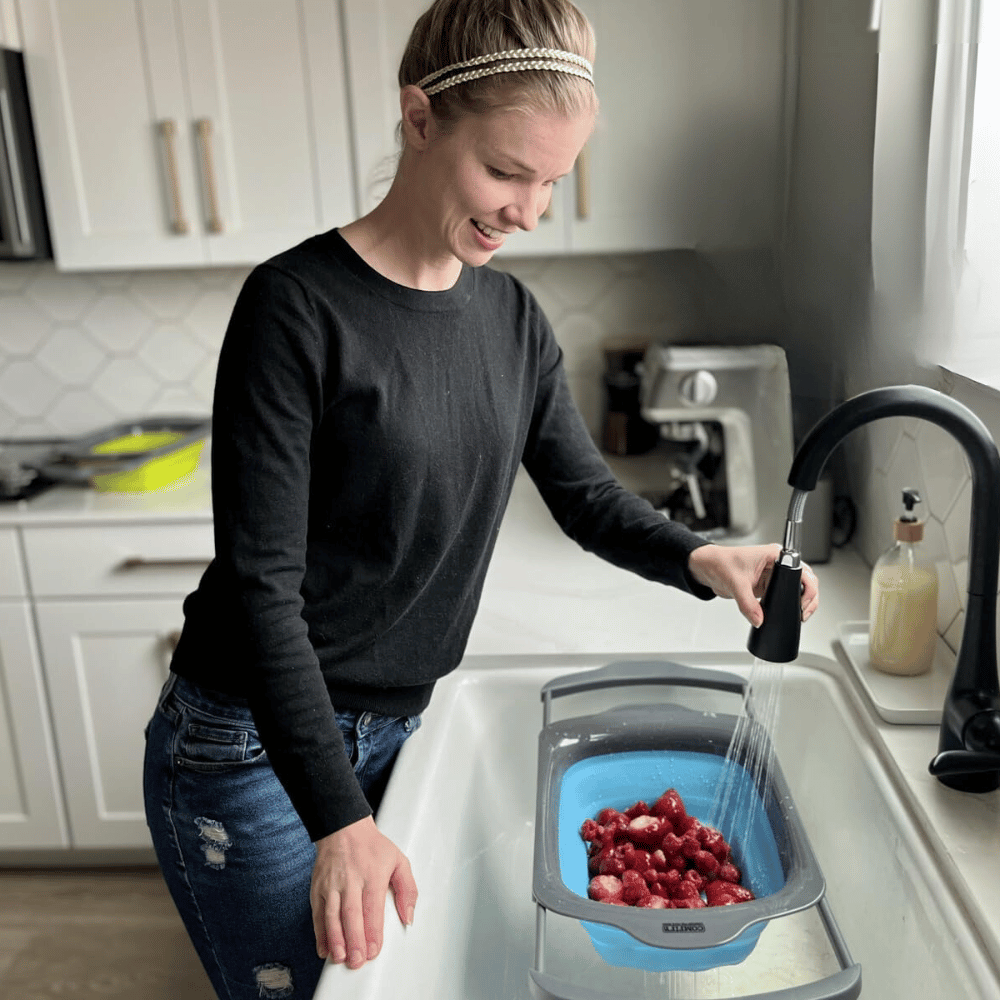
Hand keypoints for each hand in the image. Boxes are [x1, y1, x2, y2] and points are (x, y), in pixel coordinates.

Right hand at [310, 815, 416, 969]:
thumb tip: (409, 916)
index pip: (372, 907)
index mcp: (373, 875)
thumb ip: (408, 889)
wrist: (343, 827)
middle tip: (356, 961)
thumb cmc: (372, 847)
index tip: (373, 950)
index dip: (372, 931)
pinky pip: (318, 913)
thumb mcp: (399, 861)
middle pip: (351, 914)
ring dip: (335, 939)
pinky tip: (324, 948)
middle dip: (354, 940)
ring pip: (332, 915)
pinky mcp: (318, 888)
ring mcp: (331, 885)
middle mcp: (350, 880)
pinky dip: (320, 932)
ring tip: (340, 958)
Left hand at [687, 543, 818, 627]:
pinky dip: (788, 605)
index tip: (803, 603)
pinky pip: (784, 596)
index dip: (807, 588)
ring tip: (799, 615)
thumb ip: (747, 604)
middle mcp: (777, 564)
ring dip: (800, 602)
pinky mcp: (768, 586)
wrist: (706, 567)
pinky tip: (788, 613)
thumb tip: (759, 619)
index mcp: (774, 555)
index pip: (802, 570)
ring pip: (797, 589)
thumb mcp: (735, 583)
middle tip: (803, 613)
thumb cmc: (719, 562)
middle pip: (805, 580)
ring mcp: (774, 576)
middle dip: (809, 598)